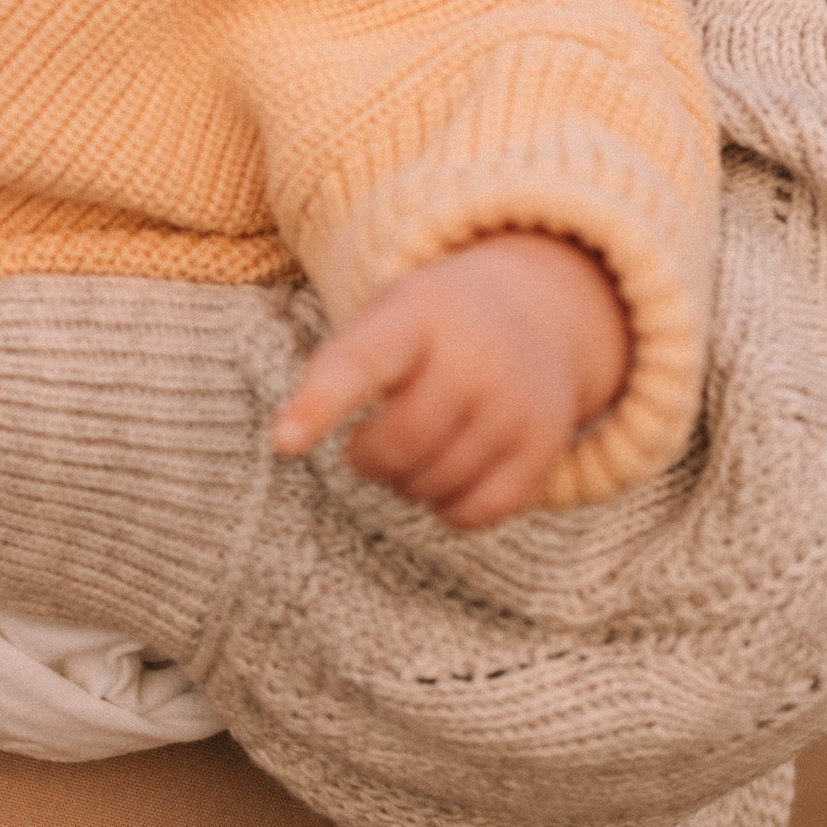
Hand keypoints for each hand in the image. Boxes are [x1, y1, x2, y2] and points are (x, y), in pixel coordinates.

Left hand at [271, 234, 630, 530]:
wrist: (538, 313)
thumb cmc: (433, 327)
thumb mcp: (387, 316)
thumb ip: (340, 368)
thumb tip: (290, 440)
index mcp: (419, 313)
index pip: (362, 362)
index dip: (319, 404)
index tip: (282, 442)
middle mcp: (477, 356)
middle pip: (399, 443)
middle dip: (369, 458)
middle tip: (368, 446)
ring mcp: (517, 403)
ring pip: (435, 485)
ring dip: (407, 484)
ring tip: (416, 449)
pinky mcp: (544, 447)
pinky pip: (476, 512)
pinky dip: (447, 509)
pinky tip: (447, 477)